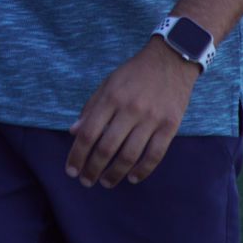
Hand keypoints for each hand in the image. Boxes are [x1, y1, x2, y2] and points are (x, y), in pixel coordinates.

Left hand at [65, 38, 198, 188]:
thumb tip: (74, 132)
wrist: (171, 60)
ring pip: (130, 156)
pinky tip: (132, 178)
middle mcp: (130, 109)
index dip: (77, 155)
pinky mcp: (170, 125)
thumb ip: (91, 108)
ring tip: (106, 182)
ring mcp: (152, 119)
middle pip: (107, 148)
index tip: (71, 170)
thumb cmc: (135, 73)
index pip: (89, 133)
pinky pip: (155, 155)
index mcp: (111, 97)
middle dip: (93, 169)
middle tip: (86, 181)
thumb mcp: (108, 83)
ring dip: (115, 174)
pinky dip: (143, 170)